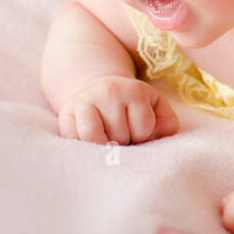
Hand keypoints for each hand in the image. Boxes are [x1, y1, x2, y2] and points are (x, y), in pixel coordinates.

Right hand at [56, 74, 179, 143]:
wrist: (98, 87)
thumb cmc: (131, 104)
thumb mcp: (154, 105)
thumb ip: (167, 120)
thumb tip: (166, 132)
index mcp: (135, 91)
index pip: (142, 128)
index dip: (142, 136)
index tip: (137, 131)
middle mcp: (109, 92)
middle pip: (119, 135)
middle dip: (122, 142)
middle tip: (121, 136)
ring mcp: (86, 101)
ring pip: (92, 136)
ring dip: (101, 145)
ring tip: (106, 140)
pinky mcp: (66, 111)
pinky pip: (72, 137)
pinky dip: (81, 144)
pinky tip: (90, 140)